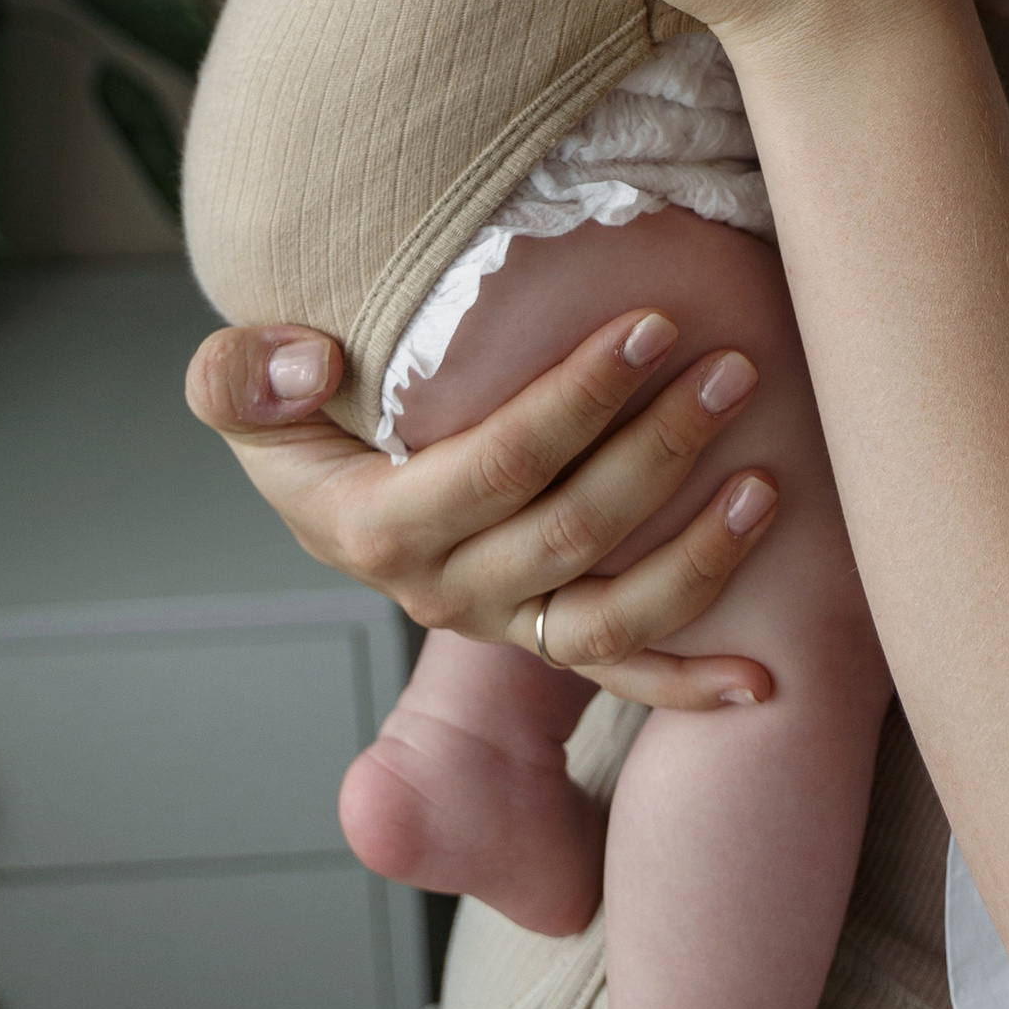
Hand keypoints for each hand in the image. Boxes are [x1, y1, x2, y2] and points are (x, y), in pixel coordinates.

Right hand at [185, 306, 784, 705]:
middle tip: (735, 369)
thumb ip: (239, 375)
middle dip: (664, 449)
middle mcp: (446, 592)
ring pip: (611, 616)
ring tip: (769, 485)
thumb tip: (308, 362)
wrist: (330, 491)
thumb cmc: (302, 422)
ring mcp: (502, 627)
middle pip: (574, 531)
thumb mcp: (241, 393)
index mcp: (380, 527)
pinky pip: (622, 677)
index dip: (580, 399)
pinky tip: (763, 676)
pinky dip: (692, 684)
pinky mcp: (542, 645)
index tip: (654, 323)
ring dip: (699, 560)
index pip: (500, 464)